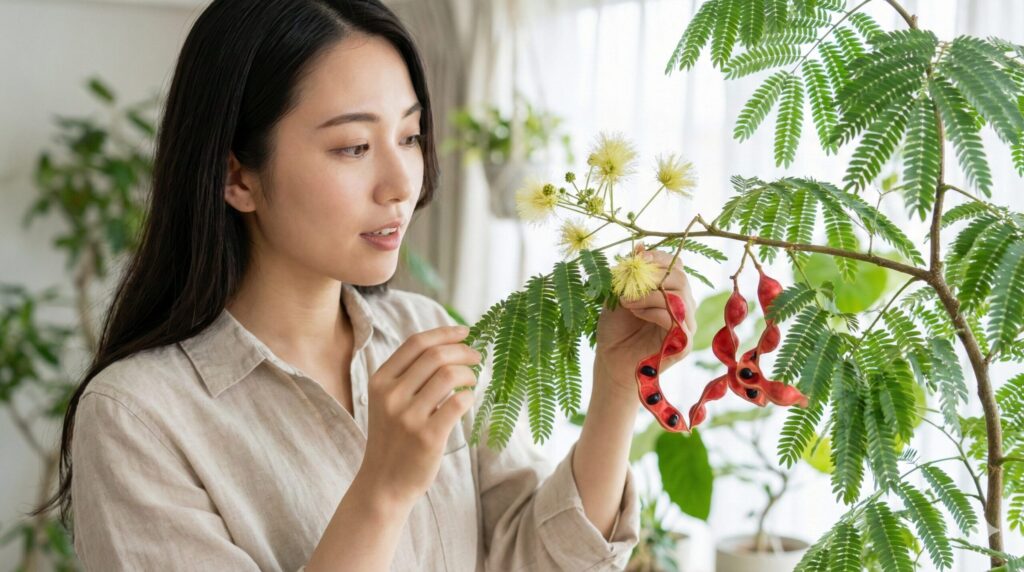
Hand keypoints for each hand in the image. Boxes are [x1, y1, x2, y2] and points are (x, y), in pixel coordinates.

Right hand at [356, 325, 479, 507]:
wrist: (383, 484)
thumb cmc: (392, 439)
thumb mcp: (387, 402)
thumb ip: (408, 376)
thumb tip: (448, 346)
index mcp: (380, 381)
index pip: (416, 343)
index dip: (445, 333)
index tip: (466, 332)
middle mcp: (391, 395)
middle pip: (435, 355)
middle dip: (463, 351)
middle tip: (477, 357)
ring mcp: (408, 416)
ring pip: (449, 375)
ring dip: (469, 373)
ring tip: (472, 381)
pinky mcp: (427, 436)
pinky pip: (458, 403)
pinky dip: (469, 396)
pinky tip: (468, 400)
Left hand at [594, 243, 696, 395]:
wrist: (611, 360)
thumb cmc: (615, 328)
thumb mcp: (618, 294)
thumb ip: (630, 273)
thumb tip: (640, 246)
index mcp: (669, 291)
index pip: (676, 265)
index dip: (659, 258)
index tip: (638, 258)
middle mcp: (683, 305)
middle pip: (680, 277)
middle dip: (653, 276)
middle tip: (629, 284)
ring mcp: (686, 324)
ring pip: (678, 295)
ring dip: (649, 294)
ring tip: (626, 301)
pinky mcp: (684, 342)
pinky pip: (675, 318)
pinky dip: (653, 311)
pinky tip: (635, 313)